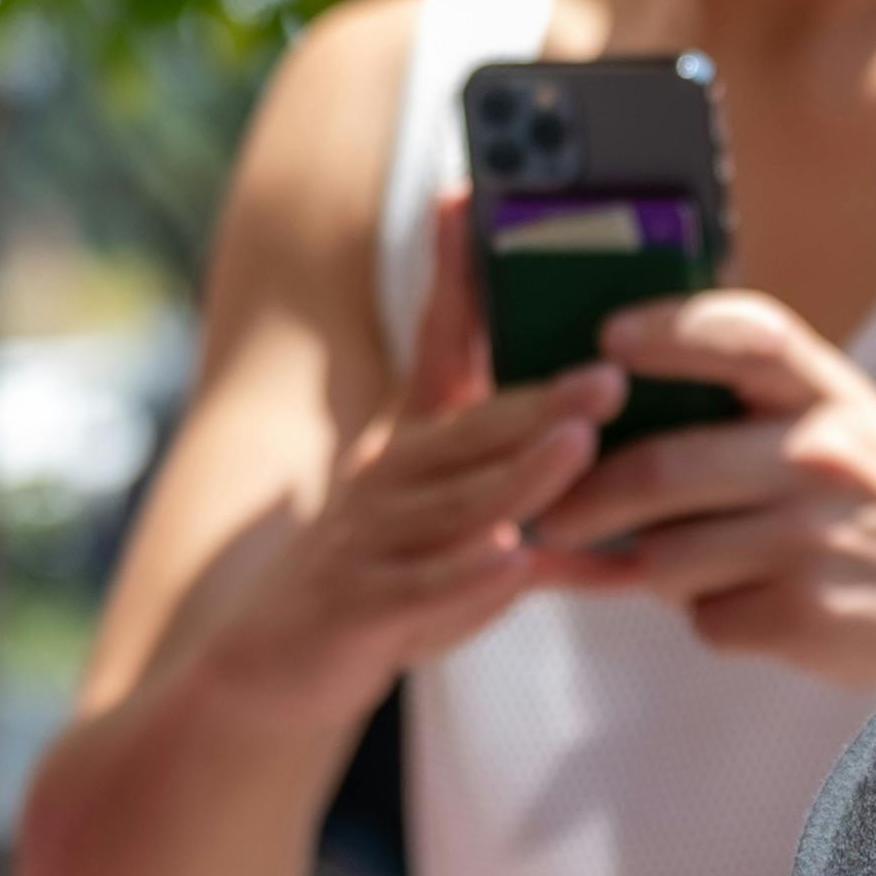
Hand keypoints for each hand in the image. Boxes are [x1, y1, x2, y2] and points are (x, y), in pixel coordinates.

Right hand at [186, 190, 617, 727]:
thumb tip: (604, 466)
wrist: (263, 675)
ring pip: (455, 507)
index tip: (470, 201)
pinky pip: (419, 592)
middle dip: (543, 399)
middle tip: (612, 373)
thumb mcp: (440, 525)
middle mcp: (385, 482)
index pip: (437, 352)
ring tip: (578, 445)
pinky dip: (468, 578)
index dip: (454, 279)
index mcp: (408, 449)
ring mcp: (366, 545)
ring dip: (520, 476)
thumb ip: (517, 495)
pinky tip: (514, 559)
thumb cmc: (374, 590)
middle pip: (470, 431)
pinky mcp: (354, 612)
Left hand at [520, 289, 875, 686]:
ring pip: (666, 555)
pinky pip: (706, 618)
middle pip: (658, 467)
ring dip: (656, 569)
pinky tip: (755, 608)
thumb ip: (749, 414)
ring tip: (686, 566)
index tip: (606, 340)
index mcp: (832, 393)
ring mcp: (812, 536)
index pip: (742, 332)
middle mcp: (822, 453)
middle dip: (586, 498)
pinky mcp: (805, 614)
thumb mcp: (845, 433)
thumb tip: (608, 418)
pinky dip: (712, 618)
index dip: (665, 331)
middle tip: (552, 515)